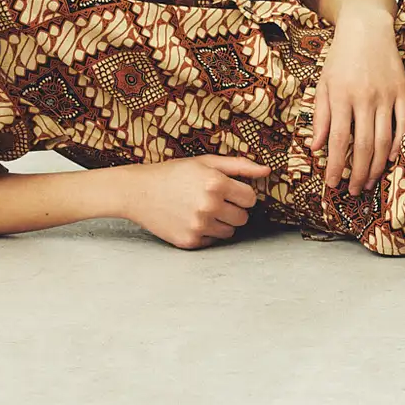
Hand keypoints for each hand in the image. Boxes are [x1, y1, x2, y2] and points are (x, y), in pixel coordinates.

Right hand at [122, 154, 270, 248]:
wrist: (137, 192)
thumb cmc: (174, 173)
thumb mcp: (206, 162)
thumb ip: (239, 166)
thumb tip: (267, 171)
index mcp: (216, 183)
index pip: (251, 198)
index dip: (241, 194)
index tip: (228, 190)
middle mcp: (209, 206)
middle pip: (243, 217)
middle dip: (233, 209)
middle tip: (214, 200)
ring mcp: (199, 226)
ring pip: (230, 232)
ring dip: (222, 222)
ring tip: (202, 210)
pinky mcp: (189, 242)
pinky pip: (213, 241)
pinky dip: (206, 232)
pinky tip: (191, 219)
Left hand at [313, 10, 404, 195]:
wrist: (368, 28)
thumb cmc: (341, 57)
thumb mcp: (323, 83)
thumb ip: (320, 116)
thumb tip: (315, 147)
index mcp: (341, 96)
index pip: (338, 140)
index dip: (335, 166)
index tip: (332, 184)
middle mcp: (365, 98)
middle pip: (364, 146)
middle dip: (358, 173)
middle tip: (353, 191)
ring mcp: (387, 96)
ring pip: (385, 140)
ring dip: (377, 166)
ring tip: (369, 182)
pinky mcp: (403, 91)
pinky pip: (404, 124)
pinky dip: (399, 145)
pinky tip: (392, 160)